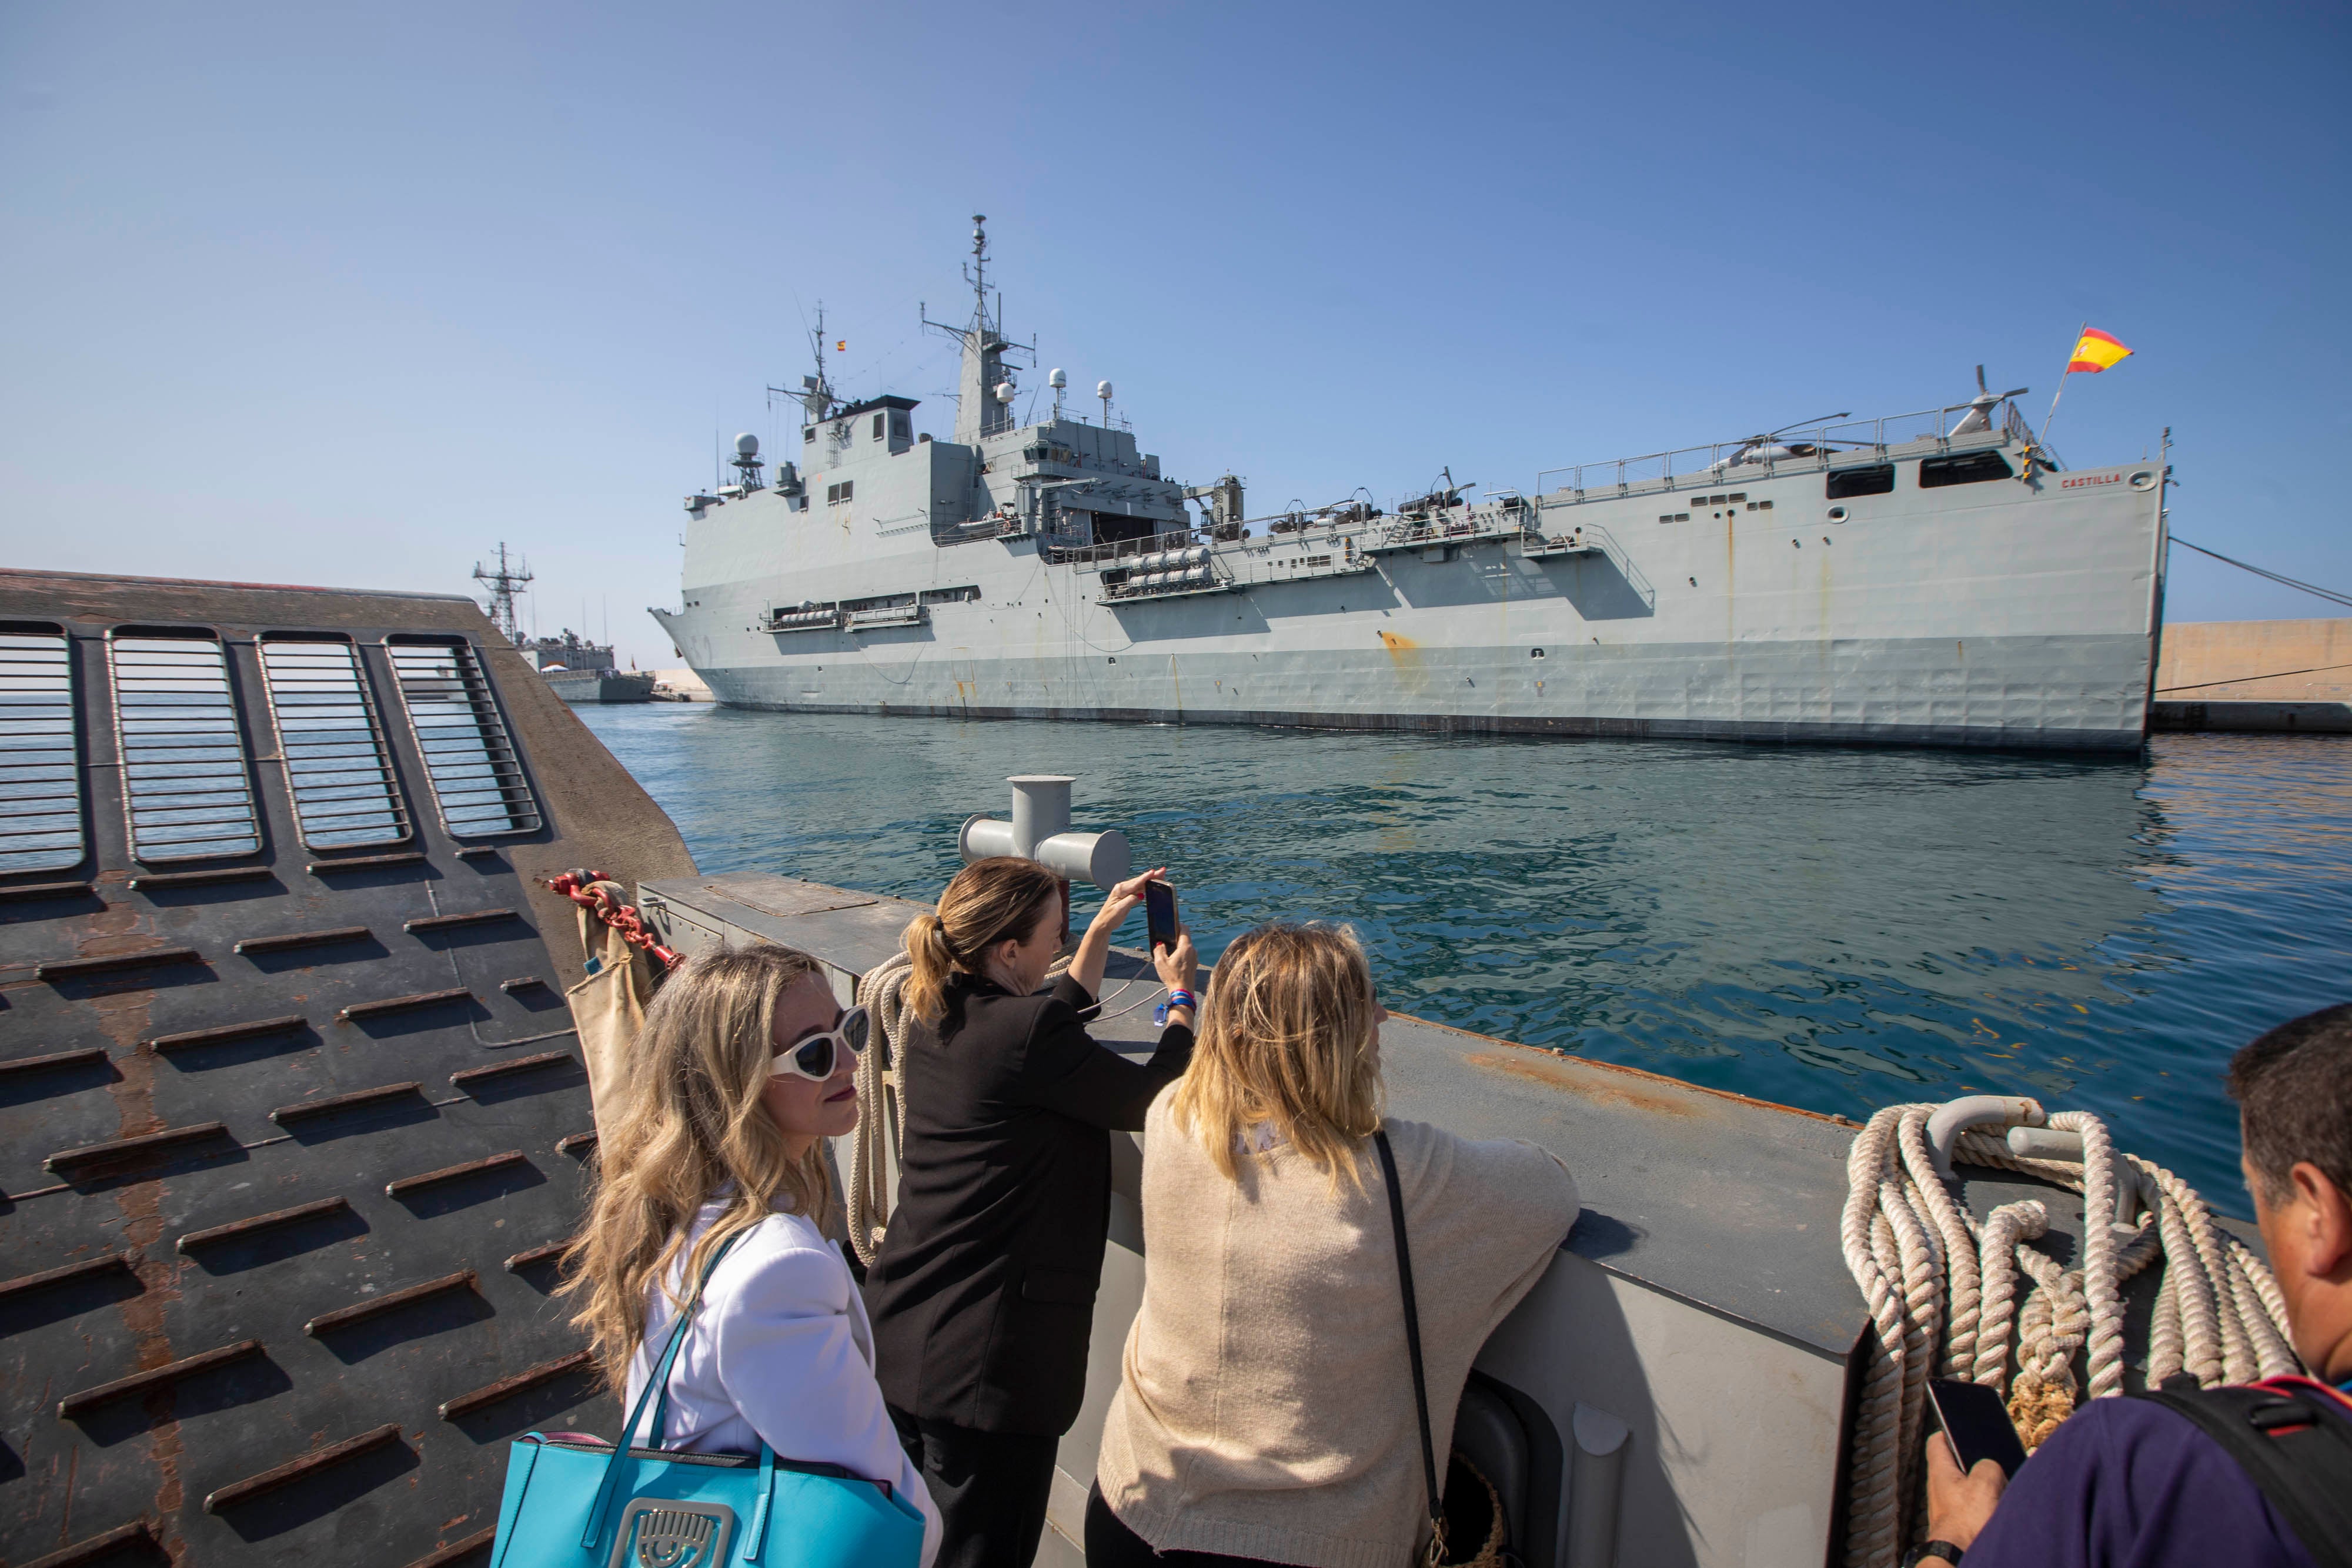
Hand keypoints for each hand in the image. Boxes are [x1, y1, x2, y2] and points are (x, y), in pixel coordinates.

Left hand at [1093, 868, 1165, 931]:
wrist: (1104, 923)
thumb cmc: (1110, 917)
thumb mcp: (1120, 910)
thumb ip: (1130, 901)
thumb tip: (1140, 895)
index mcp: (1119, 890)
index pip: (1135, 883)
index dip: (1145, 877)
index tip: (1154, 872)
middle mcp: (1122, 888)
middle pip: (1140, 881)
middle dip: (1152, 875)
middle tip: (1163, 870)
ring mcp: (1125, 891)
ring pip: (1140, 884)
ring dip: (1151, 879)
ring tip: (1161, 874)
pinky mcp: (1127, 895)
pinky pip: (1139, 889)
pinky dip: (1147, 886)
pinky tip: (1153, 883)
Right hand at [1153, 931, 1196, 999]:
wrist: (1182, 992)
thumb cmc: (1172, 977)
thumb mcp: (1160, 962)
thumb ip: (1159, 949)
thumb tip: (1160, 944)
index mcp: (1185, 947)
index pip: (1184, 929)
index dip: (1177, 924)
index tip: (1171, 925)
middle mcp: (1193, 950)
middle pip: (1185, 937)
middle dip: (1175, 937)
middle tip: (1166, 941)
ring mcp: (1195, 957)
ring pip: (1186, 946)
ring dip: (1178, 946)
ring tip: (1168, 953)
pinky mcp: (1194, 964)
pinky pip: (1188, 954)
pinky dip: (1181, 954)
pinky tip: (1173, 961)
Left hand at [1924, 1433, 2005, 1550]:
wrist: (1962, 1558)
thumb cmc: (1968, 1522)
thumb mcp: (1985, 1483)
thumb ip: (1989, 1466)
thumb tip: (1991, 1468)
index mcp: (1940, 1471)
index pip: (1937, 1441)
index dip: (1950, 1429)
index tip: (1963, 1424)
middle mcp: (1940, 1488)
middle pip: (1958, 1464)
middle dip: (1977, 1460)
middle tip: (1996, 1455)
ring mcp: (1949, 1507)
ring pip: (1970, 1487)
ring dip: (1986, 1484)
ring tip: (2007, 1481)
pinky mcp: (1960, 1524)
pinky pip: (1975, 1506)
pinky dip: (1988, 1502)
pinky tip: (2004, 1504)